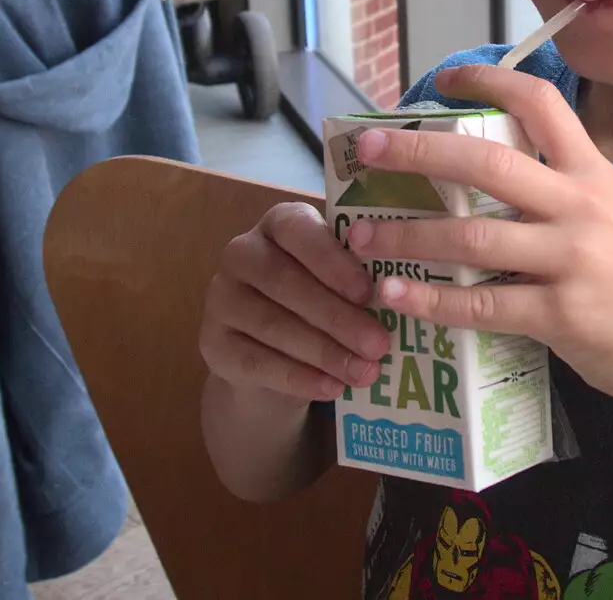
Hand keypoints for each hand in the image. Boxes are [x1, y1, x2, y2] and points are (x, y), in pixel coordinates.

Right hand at [200, 201, 390, 402]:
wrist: (275, 356)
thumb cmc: (321, 302)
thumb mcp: (339, 281)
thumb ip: (358, 278)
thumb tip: (400, 296)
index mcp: (279, 223)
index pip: (299, 230)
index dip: (332, 261)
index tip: (367, 291)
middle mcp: (241, 252)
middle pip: (286, 281)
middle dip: (337, 316)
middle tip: (379, 344)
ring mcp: (220, 297)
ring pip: (272, 324)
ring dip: (324, 351)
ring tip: (365, 372)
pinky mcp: (212, 343)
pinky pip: (255, 361)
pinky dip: (298, 377)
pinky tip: (332, 388)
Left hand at [346, 66, 612, 420]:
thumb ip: (564, 194)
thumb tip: (490, 176)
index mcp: (594, 174)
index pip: (541, 104)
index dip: (487, 83)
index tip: (442, 80)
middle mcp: (582, 207)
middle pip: (486, 163)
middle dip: (417, 153)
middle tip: (366, 149)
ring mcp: (572, 261)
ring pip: (471, 236)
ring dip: (406, 235)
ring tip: (359, 236)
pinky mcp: (561, 316)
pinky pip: (481, 304)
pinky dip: (431, 300)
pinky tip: (395, 296)